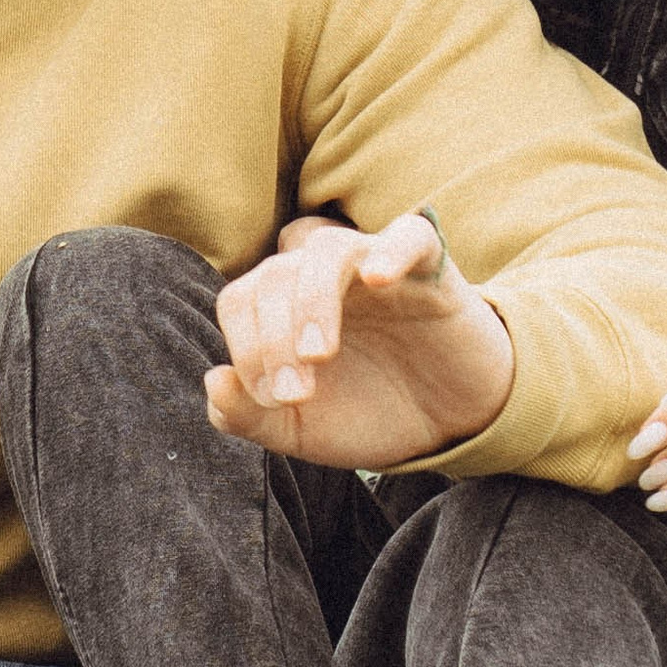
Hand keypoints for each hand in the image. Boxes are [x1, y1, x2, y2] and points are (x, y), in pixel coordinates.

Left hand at [207, 211, 515, 467]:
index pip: (241, 300)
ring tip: (318, 355)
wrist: (454, 423)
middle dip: (272, 339)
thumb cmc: (372, 414)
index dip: (246, 347)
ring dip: (312, 300)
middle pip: (274, 275)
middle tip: (295, 395)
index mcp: (284, 308)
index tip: (276, 402)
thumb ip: (249, 415)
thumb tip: (212, 380)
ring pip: (326, 250)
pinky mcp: (429, 269)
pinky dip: (390, 251)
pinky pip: (409, 235)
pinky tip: (377, 280)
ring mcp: (374, 266)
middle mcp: (321, 278)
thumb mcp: (301, 431)